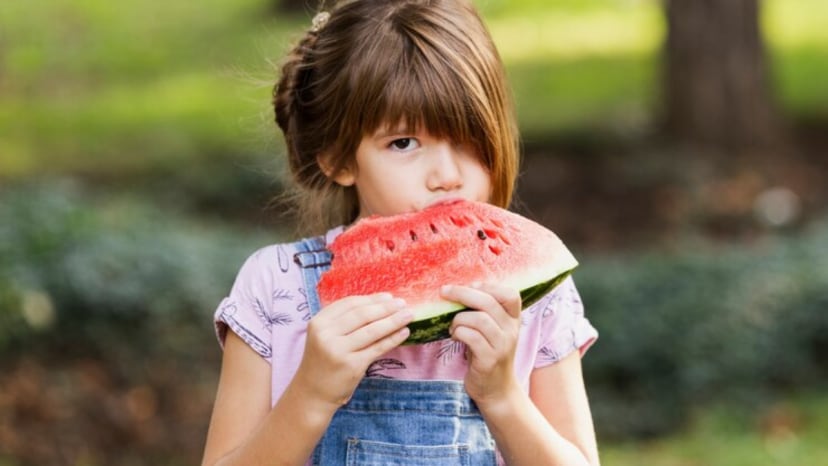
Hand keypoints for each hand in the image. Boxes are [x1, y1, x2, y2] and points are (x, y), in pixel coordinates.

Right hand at [293, 293, 412, 409]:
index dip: (371, 299)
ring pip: (372, 330)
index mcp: (319, 322)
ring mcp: (339, 350)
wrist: (313, 393)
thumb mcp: (324, 336)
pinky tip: (404, 333)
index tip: (388, 297)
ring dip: (393, 321)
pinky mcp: (352, 365)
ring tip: (408, 315)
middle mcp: (326, 334)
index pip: (349, 304)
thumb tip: (378, 303)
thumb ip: (343, 321)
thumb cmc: (323, 361)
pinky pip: (378, 348)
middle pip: (362, 315)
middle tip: (403, 303)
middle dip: (385, 308)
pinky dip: (393, 339)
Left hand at [443, 282, 522, 404]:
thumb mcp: (493, 332)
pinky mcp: (489, 360)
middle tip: (444, 292)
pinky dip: (458, 332)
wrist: (497, 391)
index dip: (490, 286)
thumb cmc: (488, 356)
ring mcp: (502, 346)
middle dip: (462, 293)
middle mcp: (511, 332)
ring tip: (452, 326)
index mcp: (513, 321)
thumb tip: (458, 290)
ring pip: (479, 319)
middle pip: (489, 302)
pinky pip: (471, 337)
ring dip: (458, 318)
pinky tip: (454, 337)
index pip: (511, 295)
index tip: (471, 286)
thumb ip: (485, 314)